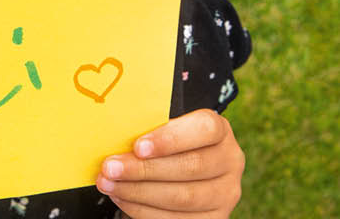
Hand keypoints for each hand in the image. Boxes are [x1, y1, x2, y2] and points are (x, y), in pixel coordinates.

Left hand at [95, 109, 243, 217]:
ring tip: (109, 184)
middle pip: (190, 166)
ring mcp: (224, 194)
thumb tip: (115, 137)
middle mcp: (230, 162)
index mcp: (220, 131)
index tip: (138, 147)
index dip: (170, 139)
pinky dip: (143, 210)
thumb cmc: (167, 144)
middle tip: (110, 168)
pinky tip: (122, 198)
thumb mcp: (164, 129)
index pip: (204, 129)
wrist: (181, 168)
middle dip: (144, 169)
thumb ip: (149, 130)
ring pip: (183, 197)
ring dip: (139, 192)